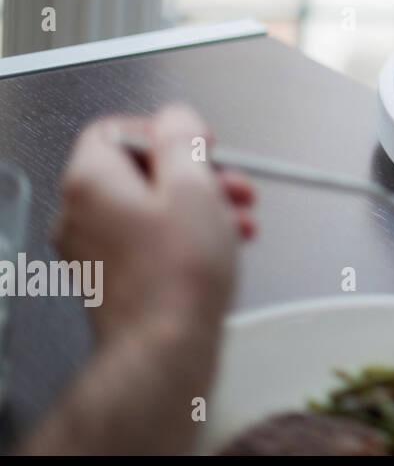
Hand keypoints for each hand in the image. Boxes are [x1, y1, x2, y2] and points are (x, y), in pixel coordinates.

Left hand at [54, 103, 256, 347]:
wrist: (166, 348)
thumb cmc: (178, 276)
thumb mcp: (194, 185)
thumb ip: (183, 138)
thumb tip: (176, 117)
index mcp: (91, 181)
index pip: (118, 129)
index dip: (166, 130)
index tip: (200, 144)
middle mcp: (81, 213)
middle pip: (140, 169)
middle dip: (196, 173)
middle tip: (232, 186)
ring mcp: (94, 248)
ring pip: (150, 205)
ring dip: (201, 205)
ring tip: (239, 220)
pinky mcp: (113, 276)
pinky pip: (150, 238)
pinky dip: (186, 234)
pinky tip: (223, 246)